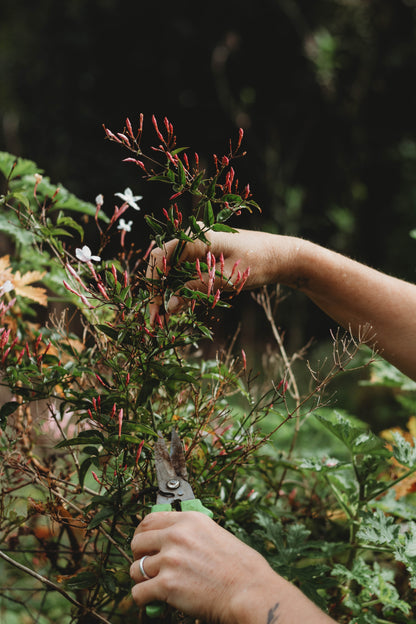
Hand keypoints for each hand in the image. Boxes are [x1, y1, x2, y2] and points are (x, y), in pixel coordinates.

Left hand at [130, 511, 280, 622]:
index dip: (143, 533)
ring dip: (142, 578)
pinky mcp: (167, 585)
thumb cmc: (241, 567)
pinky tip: (153, 599)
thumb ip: (191, 533)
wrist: (249, 591)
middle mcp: (176, 536)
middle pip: (138, 542)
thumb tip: (172, 539)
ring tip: (152, 584)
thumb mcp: (216, 534)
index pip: (150, 520)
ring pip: (136, 568)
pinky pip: (139, 592)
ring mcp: (170, 560)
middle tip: (146, 565)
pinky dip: (143, 598)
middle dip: (139, 555)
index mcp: (189, 520)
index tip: (144, 543)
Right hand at [146, 228, 302, 323]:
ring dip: (167, 292)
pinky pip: (183, 271)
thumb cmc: (256, 263)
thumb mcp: (225, 279)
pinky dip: (179, 288)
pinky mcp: (203, 255)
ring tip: (164, 317)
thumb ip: (195, 290)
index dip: (153, 283)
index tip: (153, 308)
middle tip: (156, 319)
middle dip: (157, 291)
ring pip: (172, 270)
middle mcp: (193, 238)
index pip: (160, 257)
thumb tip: (168, 305)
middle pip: (162, 264)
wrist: (280, 256)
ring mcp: (198, 246)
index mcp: (197, 237)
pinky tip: (178, 306)